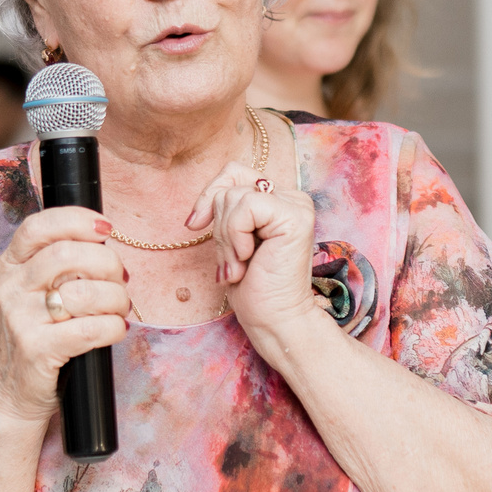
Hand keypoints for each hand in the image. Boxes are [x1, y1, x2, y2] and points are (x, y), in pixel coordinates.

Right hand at [0, 205, 132, 429]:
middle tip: (122, 280)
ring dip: (117, 299)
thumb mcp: (31, 294)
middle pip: (67, 254)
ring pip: (83, 292)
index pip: (39, 226)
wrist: (7, 396)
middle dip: (108, 263)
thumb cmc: (34, 338)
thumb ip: (56, 266)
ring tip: (120, 309)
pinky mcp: (36, 351)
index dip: (77, 220)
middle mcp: (10, 288)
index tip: (107, 228)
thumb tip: (105, 242)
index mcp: (9, 267)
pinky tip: (115, 331)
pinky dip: (114, 328)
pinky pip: (89, 330)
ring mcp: (20, 320)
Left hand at [188, 149, 318, 356]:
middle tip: (232, 261)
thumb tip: (200, 208)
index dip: (209, 194)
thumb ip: (226, 213)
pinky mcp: (295, 217)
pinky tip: (248, 259)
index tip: (195, 225)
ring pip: (233, 196)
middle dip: (219, 227)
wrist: (273, 318)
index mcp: (278, 199)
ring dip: (226, 238)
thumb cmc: (252, 287)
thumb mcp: (230, 241)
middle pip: (230, 185)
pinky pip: (247, 207)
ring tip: (239, 265)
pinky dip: (236, 236)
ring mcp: (296, 205)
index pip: (234, 172)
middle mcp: (292, 197)